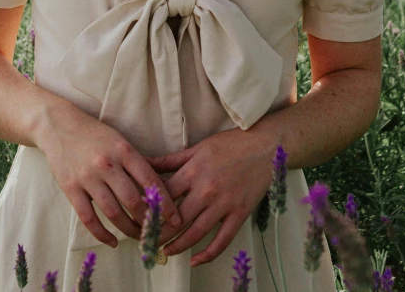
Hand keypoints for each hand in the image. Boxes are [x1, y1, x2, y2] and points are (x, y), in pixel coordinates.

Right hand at [37, 100, 181, 247]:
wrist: (59, 126)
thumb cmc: (96, 135)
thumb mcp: (120, 141)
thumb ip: (138, 162)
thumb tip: (163, 186)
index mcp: (123, 150)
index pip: (150, 180)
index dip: (165, 203)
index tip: (175, 219)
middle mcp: (107, 164)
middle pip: (133, 200)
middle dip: (148, 221)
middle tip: (158, 232)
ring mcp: (87, 177)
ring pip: (113, 212)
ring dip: (129, 230)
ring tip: (139, 237)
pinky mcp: (70, 188)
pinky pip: (88, 218)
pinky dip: (102, 234)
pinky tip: (112, 242)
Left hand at [144, 127, 276, 266]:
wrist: (264, 145)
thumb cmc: (230, 144)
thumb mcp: (197, 148)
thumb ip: (170, 160)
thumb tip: (144, 162)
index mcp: (193, 171)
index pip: (165, 195)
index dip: (150, 209)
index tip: (139, 219)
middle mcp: (206, 189)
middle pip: (176, 218)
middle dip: (159, 233)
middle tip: (147, 241)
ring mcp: (224, 204)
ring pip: (196, 233)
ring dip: (178, 246)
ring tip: (165, 251)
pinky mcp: (240, 214)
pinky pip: (222, 240)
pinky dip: (208, 254)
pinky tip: (195, 260)